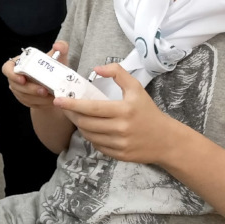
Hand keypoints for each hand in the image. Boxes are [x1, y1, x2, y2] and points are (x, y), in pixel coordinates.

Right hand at [3, 40, 68, 109]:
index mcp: (19, 64)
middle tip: (44, 91)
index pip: (7, 68)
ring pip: (24, 97)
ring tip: (51, 97)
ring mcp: (20, 90)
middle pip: (16, 86)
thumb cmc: (55, 67)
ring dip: (37, 98)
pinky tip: (51, 101)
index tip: (23, 79)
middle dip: (30, 89)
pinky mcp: (26, 100)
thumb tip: (58, 46)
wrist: (58, 85)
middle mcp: (16, 77)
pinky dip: (41, 104)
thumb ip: (61, 48)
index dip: (12, 75)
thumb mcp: (60, 57)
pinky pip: (30, 104)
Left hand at [54, 63, 181, 164]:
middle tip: (65, 107)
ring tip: (78, 116)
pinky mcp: (120, 155)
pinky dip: (91, 137)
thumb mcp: (136, 88)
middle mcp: (121, 129)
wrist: (166, 140)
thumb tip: (96, 68)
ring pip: (89, 136)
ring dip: (80, 126)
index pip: (92, 108)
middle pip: (86, 123)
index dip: (72, 104)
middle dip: (72, 114)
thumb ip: (117, 73)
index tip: (58, 100)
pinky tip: (91, 129)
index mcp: (124, 110)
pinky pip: (97, 146)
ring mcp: (120, 144)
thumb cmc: (148, 111)